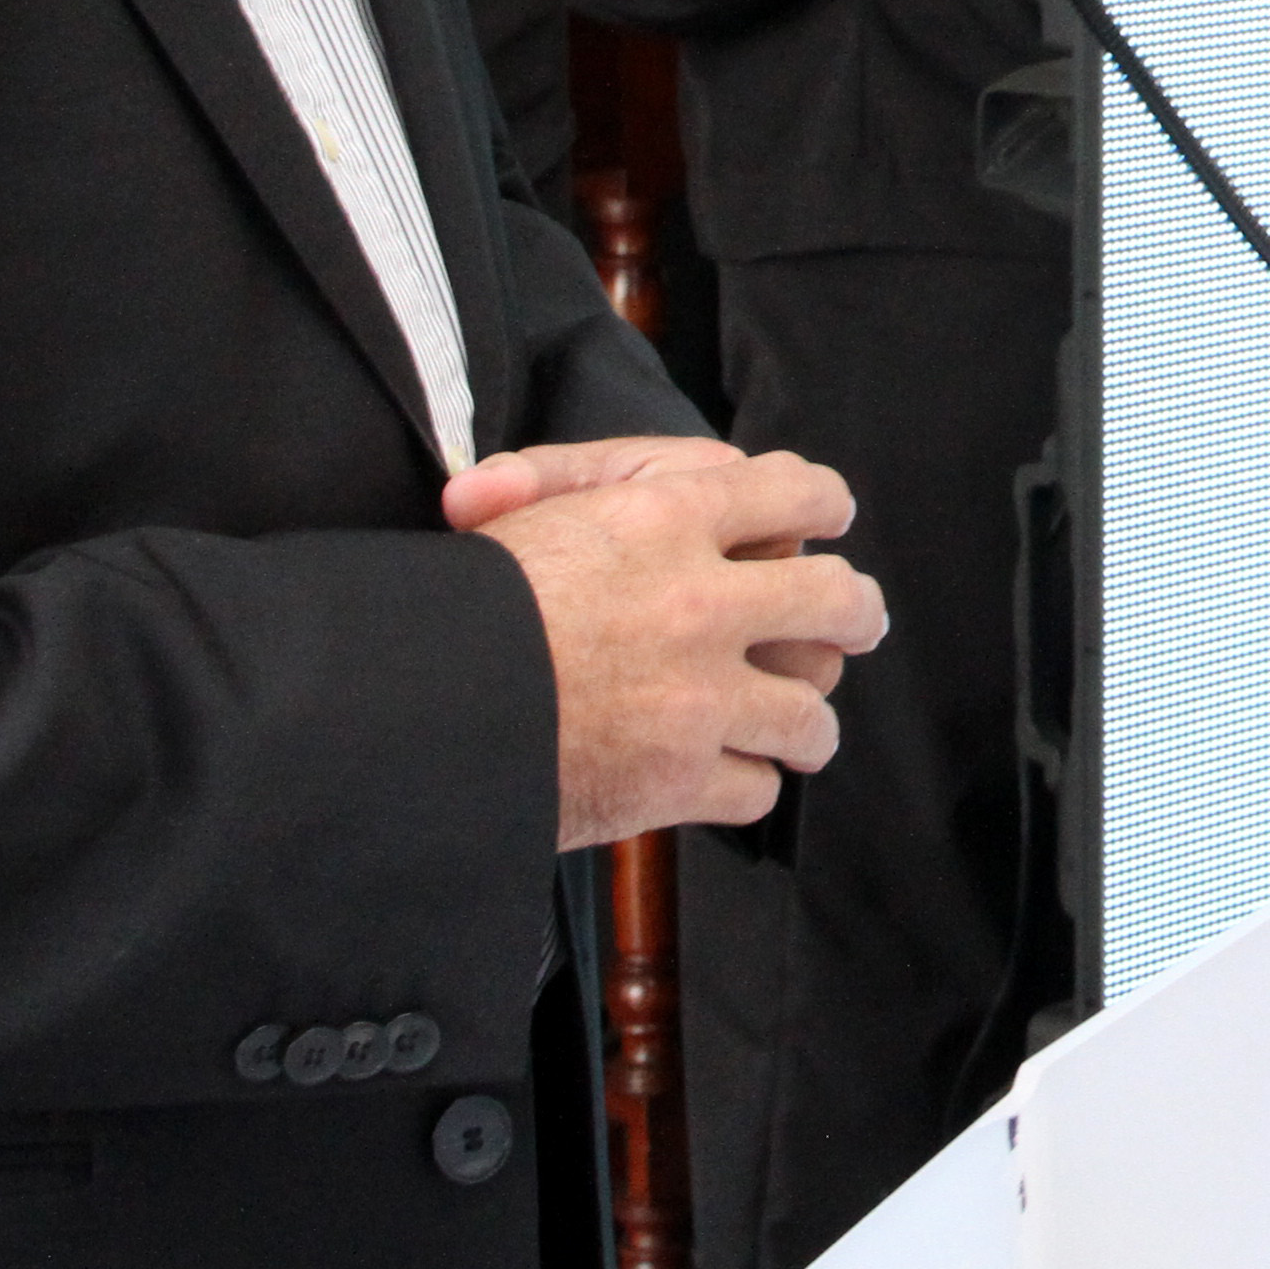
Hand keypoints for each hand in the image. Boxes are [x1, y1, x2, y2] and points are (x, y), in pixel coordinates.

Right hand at [459, 445, 882, 848]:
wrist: (413, 714)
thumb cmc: (459, 609)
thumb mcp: (513, 511)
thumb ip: (563, 482)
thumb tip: (560, 481)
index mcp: (668, 518)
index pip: (795, 494)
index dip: (821, 504)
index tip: (830, 517)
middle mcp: (703, 602)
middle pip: (837, 603)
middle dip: (855, 614)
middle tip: (856, 622)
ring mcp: (701, 697)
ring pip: (809, 710)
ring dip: (805, 719)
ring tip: (799, 724)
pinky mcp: (678, 781)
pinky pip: (758, 787)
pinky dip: (748, 783)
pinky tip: (730, 772)